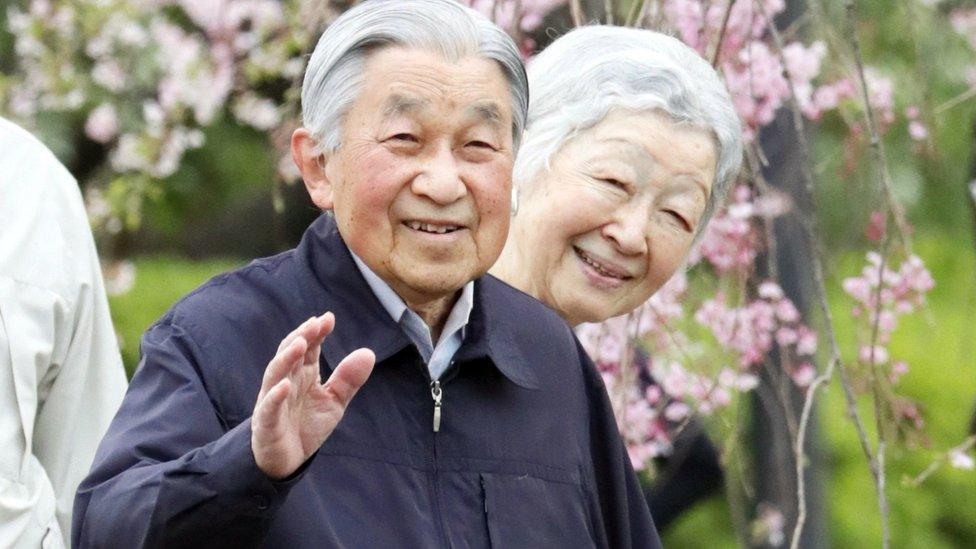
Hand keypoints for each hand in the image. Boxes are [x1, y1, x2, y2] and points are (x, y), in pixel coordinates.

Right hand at [251, 312, 374, 478]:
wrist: (286, 460)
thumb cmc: (306, 425)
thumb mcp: (334, 402)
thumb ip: (348, 380)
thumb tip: (368, 352)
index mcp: (303, 374)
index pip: (308, 348)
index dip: (317, 333)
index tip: (329, 318)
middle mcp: (286, 381)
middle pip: (291, 354)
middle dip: (302, 337)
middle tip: (316, 323)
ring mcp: (273, 400)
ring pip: (276, 374)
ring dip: (287, 358)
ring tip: (300, 343)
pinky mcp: (266, 423)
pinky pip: (269, 407)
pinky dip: (275, 396)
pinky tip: (284, 386)